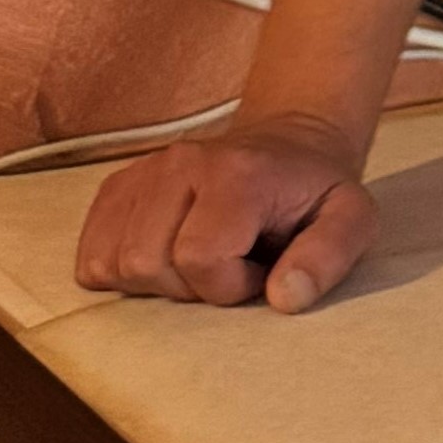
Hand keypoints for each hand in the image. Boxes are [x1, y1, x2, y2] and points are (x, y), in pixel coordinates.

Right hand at [73, 111, 382, 314]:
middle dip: (191, 288)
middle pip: (146, 264)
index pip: (199, 259)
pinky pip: (90, 259)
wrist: (290, 145)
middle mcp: (177, 165)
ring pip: (111, 266)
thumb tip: (285, 297)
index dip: (230, 286)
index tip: (261, 270)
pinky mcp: (115, 189)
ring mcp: (141, 173)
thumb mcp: (352, 219)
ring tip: (202, 260)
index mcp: (235, 174)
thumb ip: (328, 257)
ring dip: (157, 283)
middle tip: (232, 266)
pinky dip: (123, 274)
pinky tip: (168, 258)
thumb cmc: (316, 193)